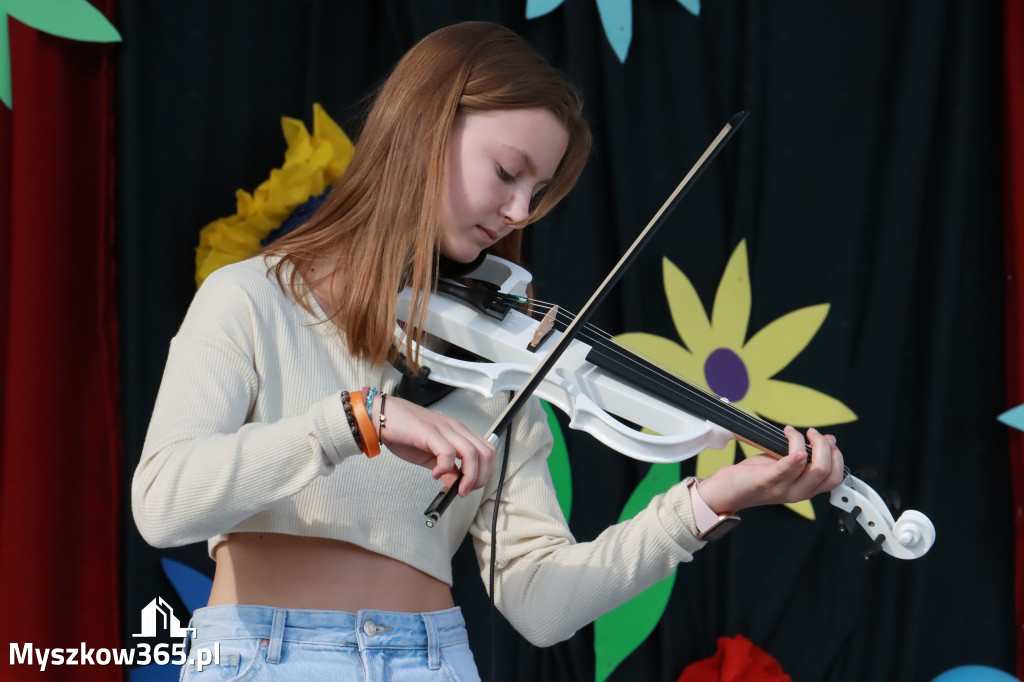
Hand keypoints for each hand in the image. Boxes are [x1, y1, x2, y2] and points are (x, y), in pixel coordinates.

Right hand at [370, 395, 495, 496]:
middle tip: (465, 490)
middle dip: (480, 477)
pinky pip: (448, 453)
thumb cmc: (403, 432)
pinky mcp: (429, 432)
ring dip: (468, 476)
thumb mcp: (430, 455)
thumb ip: (446, 468)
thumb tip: (457, 483)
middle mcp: (455, 429)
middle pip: (485, 453)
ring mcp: (443, 429)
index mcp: (458, 432)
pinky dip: (445, 468)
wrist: (381, 417)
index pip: (487, 451)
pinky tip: (434, 474)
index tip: (472, 486)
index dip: (485, 472)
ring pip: (472, 453)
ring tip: (455, 487)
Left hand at [696, 426, 844, 513]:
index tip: (828, 441)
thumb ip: (804, 458)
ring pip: (814, 467)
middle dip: (825, 446)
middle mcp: (797, 492)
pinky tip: (788, 435)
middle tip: (813, 434)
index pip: (835, 478)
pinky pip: (787, 467)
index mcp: (804, 490)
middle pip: (827, 471)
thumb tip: (827, 441)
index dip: (837, 457)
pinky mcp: (767, 481)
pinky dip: (795, 451)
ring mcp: (783, 488)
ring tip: (793, 431)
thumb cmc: (753, 478)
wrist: (726, 492)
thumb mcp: (784, 467)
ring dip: (807, 441)